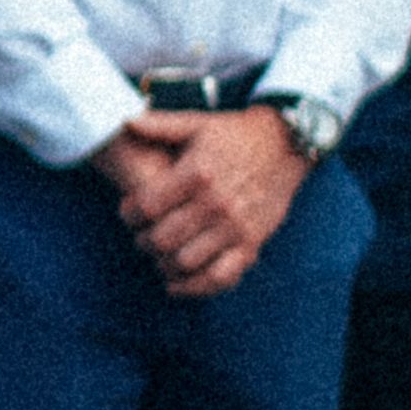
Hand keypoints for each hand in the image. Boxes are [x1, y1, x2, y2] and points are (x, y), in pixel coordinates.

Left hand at [93, 103, 303, 301]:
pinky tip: (177, 284)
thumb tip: (125, 121)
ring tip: (158, 256)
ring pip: (186, 262)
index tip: (128, 214)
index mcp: (197, 174)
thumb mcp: (198, 124)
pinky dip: (195, 287)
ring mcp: (235, 228)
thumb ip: (160, 125)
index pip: (146, 206)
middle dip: (143, 241)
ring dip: (164, 264)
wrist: (285, 145)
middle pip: (162, 239)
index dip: (128, 214)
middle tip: (141, 236)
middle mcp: (216, 204)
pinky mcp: (252, 244)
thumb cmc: (234, 135)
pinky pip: (220, 278)